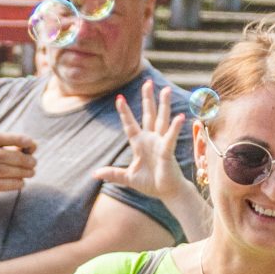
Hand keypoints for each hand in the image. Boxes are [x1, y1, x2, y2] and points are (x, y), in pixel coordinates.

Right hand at [0, 131, 37, 210]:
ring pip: (2, 170)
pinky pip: (0, 184)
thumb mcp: (0, 154)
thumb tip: (34, 145)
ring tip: (31, 173)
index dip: (15, 138)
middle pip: (2, 155)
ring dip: (21, 171)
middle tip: (34, 163)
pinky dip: (14, 183)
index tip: (30, 142)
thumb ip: (17, 148)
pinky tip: (22, 183)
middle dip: (22, 159)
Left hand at [88, 90, 189, 212]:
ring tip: (166, 90)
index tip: (119, 98)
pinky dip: (174, 128)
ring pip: (162, 120)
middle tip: (148, 82)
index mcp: (139, 144)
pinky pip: (170, 137)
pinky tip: (179, 117)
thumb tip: (95, 174)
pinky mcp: (167, 151)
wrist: (167, 192)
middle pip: (149, 115)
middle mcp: (151, 139)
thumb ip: (113, 174)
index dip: (125, 112)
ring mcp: (160, 143)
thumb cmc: (150, 183)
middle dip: (148, 99)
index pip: (130, 125)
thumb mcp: (128, 178)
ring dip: (164, 105)